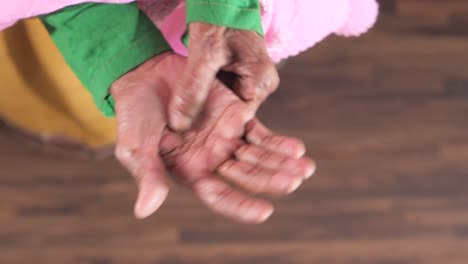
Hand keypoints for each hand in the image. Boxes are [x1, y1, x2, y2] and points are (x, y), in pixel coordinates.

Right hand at [111, 53, 314, 222]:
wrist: (145, 77)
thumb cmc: (135, 115)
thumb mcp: (136, 147)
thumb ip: (148, 175)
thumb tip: (144, 211)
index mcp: (191, 172)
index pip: (219, 195)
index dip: (240, 205)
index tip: (264, 211)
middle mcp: (213, 159)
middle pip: (247, 176)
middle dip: (271, 180)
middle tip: (294, 181)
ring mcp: (226, 137)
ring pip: (259, 157)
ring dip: (282, 163)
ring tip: (305, 168)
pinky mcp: (236, 116)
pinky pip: (261, 133)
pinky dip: (277, 142)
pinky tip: (296, 148)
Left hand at [169, 23, 278, 130]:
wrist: (223, 0)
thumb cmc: (218, 21)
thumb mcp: (204, 55)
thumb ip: (193, 88)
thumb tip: (179, 123)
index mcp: (261, 83)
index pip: (237, 119)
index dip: (211, 125)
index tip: (185, 131)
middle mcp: (261, 85)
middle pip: (231, 113)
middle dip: (207, 117)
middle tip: (179, 125)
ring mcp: (252, 81)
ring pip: (225, 105)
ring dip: (205, 107)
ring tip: (181, 114)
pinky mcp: (241, 76)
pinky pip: (222, 94)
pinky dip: (206, 95)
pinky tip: (188, 99)